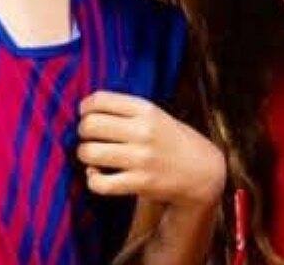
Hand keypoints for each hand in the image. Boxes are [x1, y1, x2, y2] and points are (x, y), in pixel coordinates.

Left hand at [78, 91, 225, 209]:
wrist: (201, 169)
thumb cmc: (170, 139)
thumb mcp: (155, 115)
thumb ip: (125, 110)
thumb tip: (84, 109)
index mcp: (146, 109)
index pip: (100, 100)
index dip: (85, 108)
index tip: (87, 115)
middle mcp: (144, 131)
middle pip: (90, 125)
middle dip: (82, 132)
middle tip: (90, 137)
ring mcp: (142, 157)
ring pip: (89, 153)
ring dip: (84, 155)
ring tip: (93, 156)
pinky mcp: (140, 182)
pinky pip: (99, 183)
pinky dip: (92, 179)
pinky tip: (98, 175)